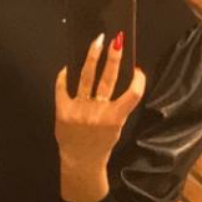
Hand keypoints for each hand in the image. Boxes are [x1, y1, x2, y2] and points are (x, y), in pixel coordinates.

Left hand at [55, 33, 145, 163]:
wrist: (81, 161)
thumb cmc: (101, 143)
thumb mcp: (116, 127)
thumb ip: (118, 107)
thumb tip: (120, 79)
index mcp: (115, 118)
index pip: (133, 94)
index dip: (138, 80)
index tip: (137, 69)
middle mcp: (98, 113)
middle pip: (108, 79)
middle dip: (113, 57)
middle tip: (116, 40)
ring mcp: (79, 111)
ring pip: (86, 78)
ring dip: (92, 57)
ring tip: (96, 43)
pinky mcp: (63, 111)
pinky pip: (63, 87)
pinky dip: (65, 75)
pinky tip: (69, 67)